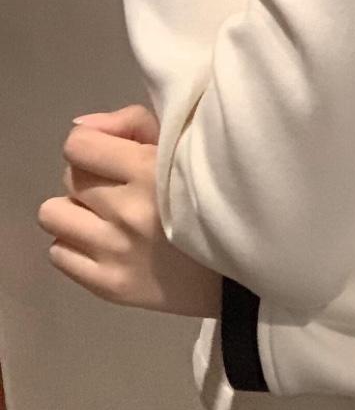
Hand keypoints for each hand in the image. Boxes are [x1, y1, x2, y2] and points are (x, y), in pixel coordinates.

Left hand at [37, 104, 221, 318]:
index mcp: (148, 170)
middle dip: (90, 177)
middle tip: (119, 188)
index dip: (92, 145)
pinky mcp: (109, 286)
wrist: (246, 264)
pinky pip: (58, 254)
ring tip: (106, 217)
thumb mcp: (185, 143)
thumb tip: (82, 127)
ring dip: (77, 212)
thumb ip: (132, 123)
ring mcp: (113, 252)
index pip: (78, 146)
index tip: (112, 154)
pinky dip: (77, 246)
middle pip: (68, 178)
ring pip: (53, 216)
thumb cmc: (214, 192)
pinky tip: (107, 244)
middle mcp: (125, 211)